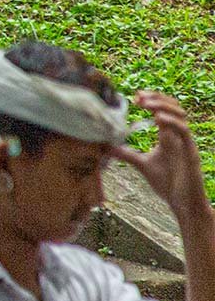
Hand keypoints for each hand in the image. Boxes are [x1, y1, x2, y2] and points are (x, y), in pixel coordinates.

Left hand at [117, 91, 211, 219]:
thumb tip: (108, 146)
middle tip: (138, 96)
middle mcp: (179, 137)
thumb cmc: (169, 185)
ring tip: (146, 103)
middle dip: (157, 98)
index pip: (164, 111)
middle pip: (174, 108)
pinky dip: (171, 122)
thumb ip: (128, 154)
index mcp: (170, 137)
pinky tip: (158, 118)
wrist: (184, 204)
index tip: (135, 97)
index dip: (152, 100)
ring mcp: (186, 144)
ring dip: (163, 106)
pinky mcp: (191, 153)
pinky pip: (184, 132)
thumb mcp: (143, 165)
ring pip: (181, 116)